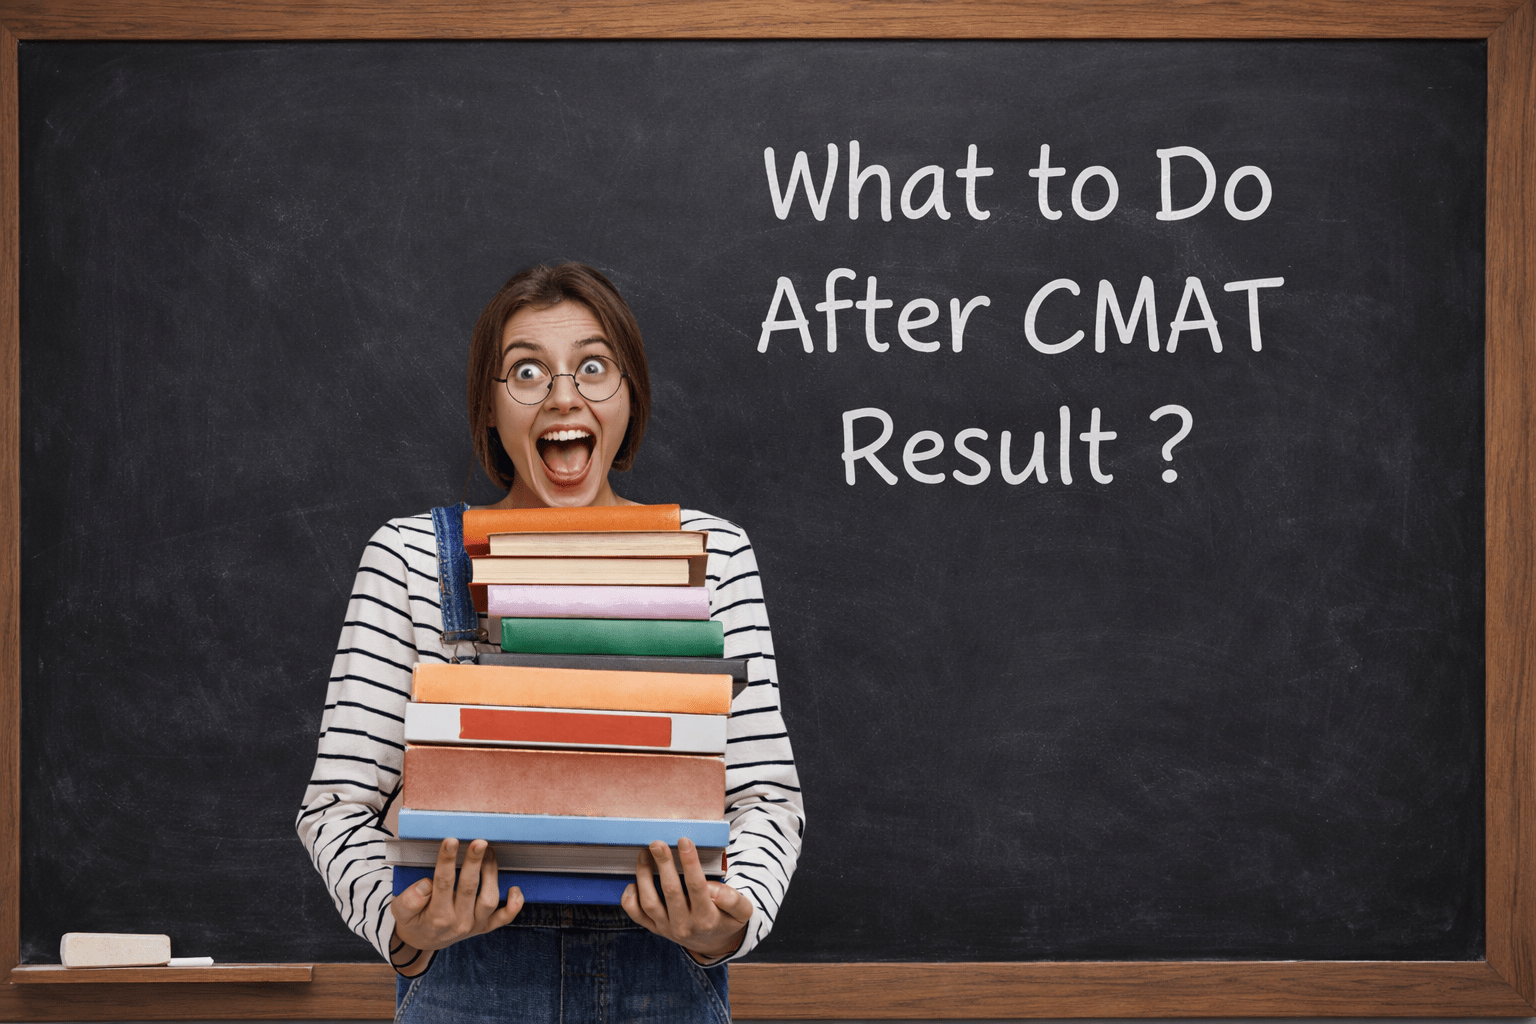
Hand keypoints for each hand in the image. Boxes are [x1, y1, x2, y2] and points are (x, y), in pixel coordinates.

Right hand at [389, 838, 523, 974]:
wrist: (424, 942)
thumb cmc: (414, 921)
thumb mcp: (401, 913)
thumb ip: (409, 900)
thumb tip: (426, 885)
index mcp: (436, 916)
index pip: (442, 884)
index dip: (447, 861)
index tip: (450, 841)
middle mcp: (459, 922)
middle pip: (469, 888)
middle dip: (474, 862)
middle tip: (479, 842)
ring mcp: (475, 925)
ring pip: (489, 899)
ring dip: (491, 874)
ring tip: (489, 852)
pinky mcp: (486, 926)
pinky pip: (504, 918)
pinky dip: (514, 906)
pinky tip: (515, 888)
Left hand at [621, 838, 751, 962]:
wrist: (712, 943)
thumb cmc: (727, 920)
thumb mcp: (742, 911)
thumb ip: (733, 899)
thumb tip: (712, 889)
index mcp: (707, 918)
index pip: (697, 887)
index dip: (690, 863)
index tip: (684, 841)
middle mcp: (684, 924)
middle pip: (671, 891)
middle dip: (663, 864)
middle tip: (657, 843)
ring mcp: (667, 927)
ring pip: (650, 902)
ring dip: (644, 876)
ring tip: (644, 854)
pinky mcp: (655, 928)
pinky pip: (637, 915)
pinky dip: (630, 899)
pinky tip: (633, 882)